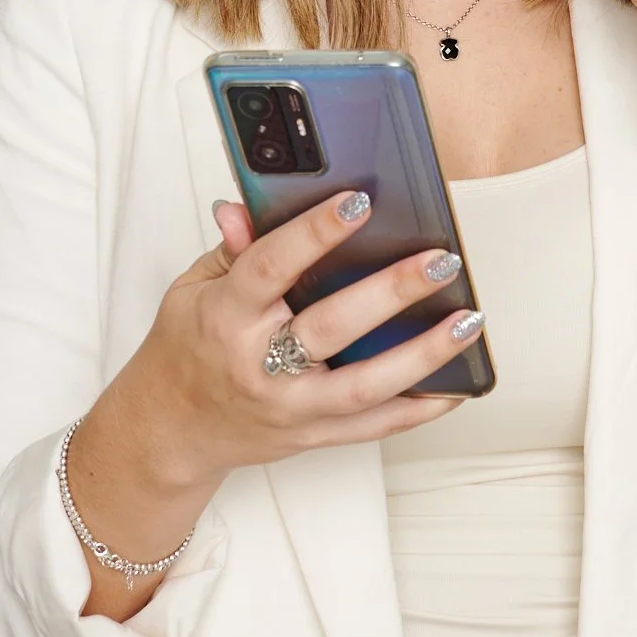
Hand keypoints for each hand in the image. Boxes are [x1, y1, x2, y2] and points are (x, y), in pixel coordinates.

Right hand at [106, 189, 478, 488]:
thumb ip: (233, 248)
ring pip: (364, 386)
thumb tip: (245, 204)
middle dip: (391, 292)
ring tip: (468, 321)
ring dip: (422, 354)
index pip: (272, 266)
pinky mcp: (311, 436)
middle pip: (332, 327)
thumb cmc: (188, 347)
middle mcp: (259, 365)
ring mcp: (288, 407)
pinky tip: (457, 385)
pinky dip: (418, 409)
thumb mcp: (194, 287)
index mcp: (227, 316)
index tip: (358, 200)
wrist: (168, 431)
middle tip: (440, 260)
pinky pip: (373, 426)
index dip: (315, 232)